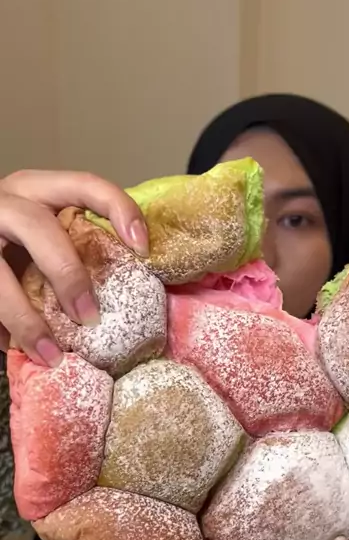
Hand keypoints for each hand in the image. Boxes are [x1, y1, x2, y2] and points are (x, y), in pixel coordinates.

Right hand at [0, 169, 148, 361]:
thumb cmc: (17, 240)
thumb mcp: (43, 228)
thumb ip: (74, 244)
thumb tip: (126, 294)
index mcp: (38, 189)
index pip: (85, 185)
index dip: (118, 209)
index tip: (142, 249)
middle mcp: (7, 202)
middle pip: (38, 228)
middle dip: (67, 275)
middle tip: (89, 318)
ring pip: (0, 276)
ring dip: (26, 319)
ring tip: (51, 355)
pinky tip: (10, 347)